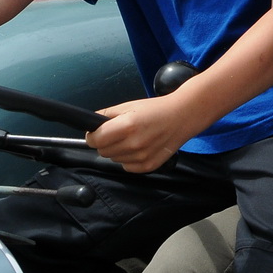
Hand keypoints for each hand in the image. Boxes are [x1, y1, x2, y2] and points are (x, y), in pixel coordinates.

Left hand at [87, 95, 206, 172]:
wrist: (182, 116)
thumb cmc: (156, 109)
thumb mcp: (129, 105)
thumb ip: (106, 114)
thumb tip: (90, 124)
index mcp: (127, 126)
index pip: (95, 140)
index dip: (93, 135)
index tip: (96, 132)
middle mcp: (134, 144)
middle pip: (103, 151)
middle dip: (105, 142)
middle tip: (117, 133)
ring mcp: (142, 158)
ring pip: (114, 159)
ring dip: (118, 151)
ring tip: (132, 138)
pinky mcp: (148, 167)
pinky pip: (127, 166)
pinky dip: (128, 159)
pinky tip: (139, 147)